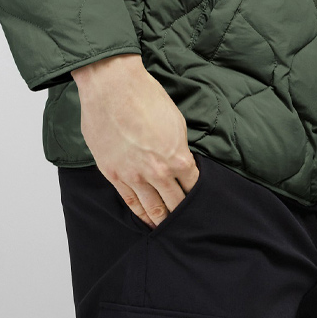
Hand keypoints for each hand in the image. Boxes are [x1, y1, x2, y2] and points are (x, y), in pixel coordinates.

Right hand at [72, 54, 197, 226]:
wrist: (113, 88)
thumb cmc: (147, 97)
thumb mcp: (176, 121)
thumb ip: (179, 147)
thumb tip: (180, 161)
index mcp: (177, 157)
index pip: (193, 185)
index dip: (199, 194)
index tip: (204, 202)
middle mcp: (156, 171)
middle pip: (175, 202)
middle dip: (184, 213)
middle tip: (192, 223)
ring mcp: (133, 175)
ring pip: (152, 207)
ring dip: (163, 219)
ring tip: (170, 229)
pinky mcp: (113, 174)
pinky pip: (129, 201)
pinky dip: (140, 213)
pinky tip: (146, 220)